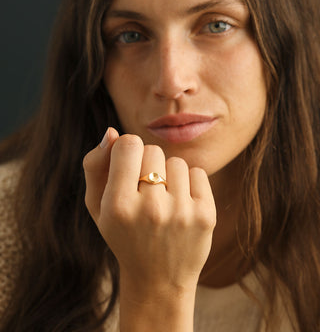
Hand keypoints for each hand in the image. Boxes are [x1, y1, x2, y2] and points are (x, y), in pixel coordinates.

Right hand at [83, 127, 215, 295]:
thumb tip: (112, 132)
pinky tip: (180, 204)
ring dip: (168, 175)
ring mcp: (181, 213)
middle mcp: (151, 209)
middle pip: (153, 150)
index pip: (128, 144)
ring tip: (162, 200)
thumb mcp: (97, 206)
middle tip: (144, 191)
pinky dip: (189, 183)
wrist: (156, 280)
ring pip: (176, 162)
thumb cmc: (123, 235)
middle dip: (147, 164)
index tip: (127, 166)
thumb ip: (95, 165)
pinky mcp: (205, 216)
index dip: (127, 150)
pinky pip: (198, 172)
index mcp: (118, 205)